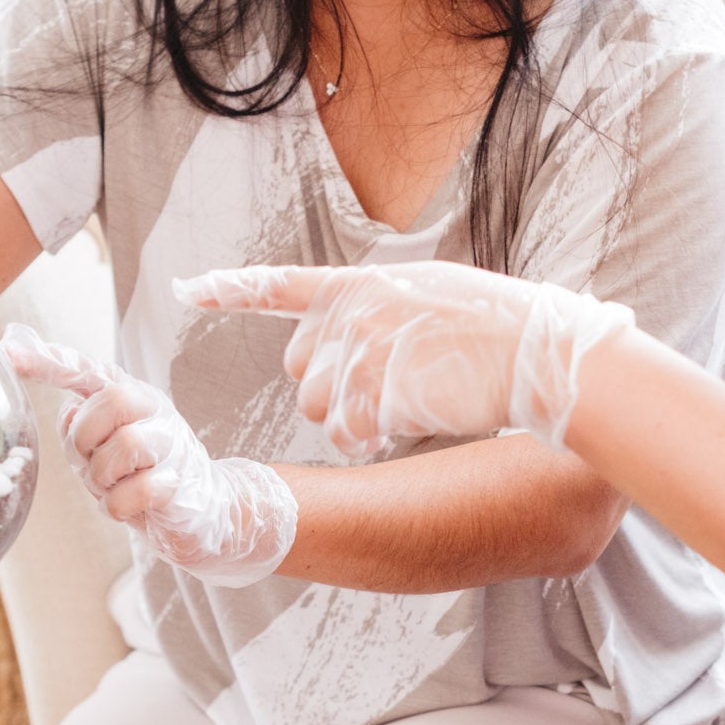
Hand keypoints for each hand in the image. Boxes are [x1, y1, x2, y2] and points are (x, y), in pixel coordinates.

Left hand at [1, 324, 297, 586]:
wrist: (204, 508)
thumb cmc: (143, 472)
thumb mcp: (106, 444)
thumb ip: (82, 423)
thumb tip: (68, 413)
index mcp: (131, 396)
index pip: (87, 369)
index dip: (49, 360)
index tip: (9, 350)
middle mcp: (155, 411)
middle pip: (114, 399)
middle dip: (87, 436)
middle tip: (89, 459)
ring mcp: (172, 444)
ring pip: (126, 445)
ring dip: (102, 477)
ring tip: (110, 487)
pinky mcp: (180, 482)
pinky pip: (134, 493)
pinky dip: (117, 506)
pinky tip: (126, 506)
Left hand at [173, 262, 633, 459]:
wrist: (536, 351)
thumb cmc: (498, 325)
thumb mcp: (434, 291)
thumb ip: (382, 306)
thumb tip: (351, 334)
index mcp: (364, 283)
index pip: (283, 283)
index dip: (231, 289)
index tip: (188, 290)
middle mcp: (352, 313)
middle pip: (303, 369)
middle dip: (335, 388)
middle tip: (389, 387)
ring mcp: (361, 353)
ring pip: (321, 410)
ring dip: (354, 422)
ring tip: (409, 405)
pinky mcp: (375, 394)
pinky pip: (349, 436)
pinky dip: (373, 441)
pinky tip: (412, 424)